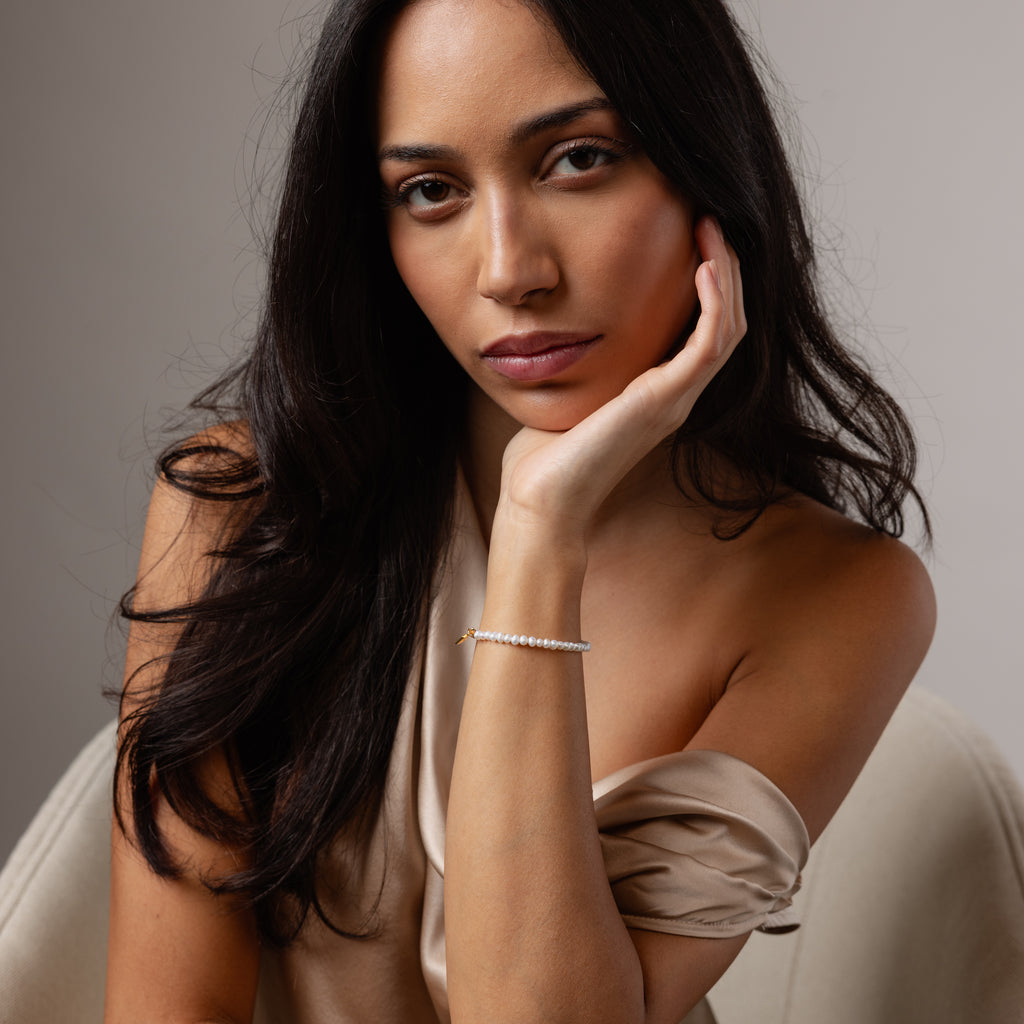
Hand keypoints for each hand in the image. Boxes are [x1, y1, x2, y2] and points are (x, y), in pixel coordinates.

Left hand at [496, 216, 745, 538]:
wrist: (539, 497)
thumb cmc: (544, 452)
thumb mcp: (569, 390)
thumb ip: (581, 359)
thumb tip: (557, 323)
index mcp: (658, 391)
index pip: (702, 327)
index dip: (706, 280)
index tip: (688, 232)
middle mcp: (676, 394)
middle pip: (725, 320)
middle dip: (722, 266)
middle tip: (706, 217)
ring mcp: (676, 399)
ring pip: (728, 327)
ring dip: (725, 274)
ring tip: (711, 228)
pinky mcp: (665, 401)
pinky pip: (709, 343)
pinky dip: (715, 302)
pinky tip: (704, 265)